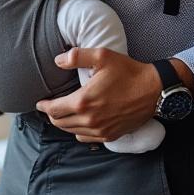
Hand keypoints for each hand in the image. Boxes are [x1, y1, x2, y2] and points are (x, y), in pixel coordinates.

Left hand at [35, 47, 157, 142]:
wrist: (154, 90)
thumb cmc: (128, 72)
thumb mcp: (102, 56)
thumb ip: (77, 56)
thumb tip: (58, 60)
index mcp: (84, 102)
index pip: (54, 109)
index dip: (44, 106)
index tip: (39, 103)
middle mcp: (90, 120)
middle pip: (60, 123)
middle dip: (52, 115)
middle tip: (49, 108)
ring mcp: (101, 131)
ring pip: (72, 132)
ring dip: (64, 124)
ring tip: (62, 114)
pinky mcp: (111, 136)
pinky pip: (86, 138)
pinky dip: (78, 131)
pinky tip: (80, 123)